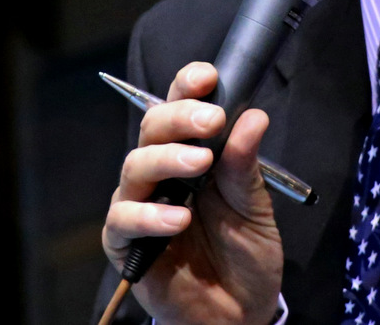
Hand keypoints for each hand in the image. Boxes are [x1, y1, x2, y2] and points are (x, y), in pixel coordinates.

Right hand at [102, 62, 281, 324]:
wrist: (241, 312)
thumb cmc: (244, 254)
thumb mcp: (255, 207)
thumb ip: (246, 165)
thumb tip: (253, 116)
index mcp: (192, 153)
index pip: (179, 108)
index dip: (187, 87)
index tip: (208, 77)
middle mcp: (161, 172)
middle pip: (152, 129)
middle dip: (180, 117)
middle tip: (211, 121)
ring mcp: (140, 205)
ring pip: (135, 166)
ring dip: (167, 159)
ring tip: (199, 163)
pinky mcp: (126, 243)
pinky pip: (124, 220)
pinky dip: (149, 215)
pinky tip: (179, 218)